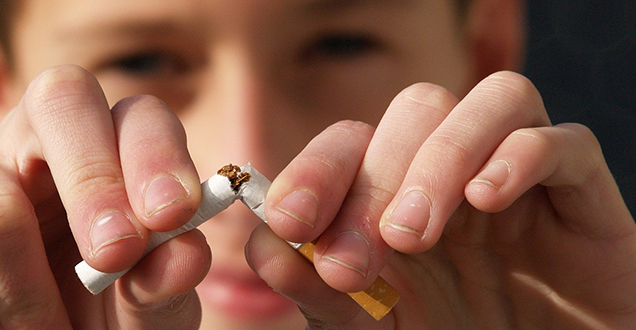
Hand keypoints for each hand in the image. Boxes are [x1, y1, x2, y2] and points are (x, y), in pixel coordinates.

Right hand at [0, 65, 207, 328]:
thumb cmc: (90, 322)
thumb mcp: (143, 310)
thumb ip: (165, 280)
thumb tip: (185, 254)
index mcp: (103, 149)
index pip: (135, 114)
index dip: (155, 157)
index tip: (170, 216)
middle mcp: (28, 138)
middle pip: (61, 100)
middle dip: (96, 189)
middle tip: (111, 261)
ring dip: (28, 297)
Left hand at [247, 71, 635, 328]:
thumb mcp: (372, 326)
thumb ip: (321, 290)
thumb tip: (265, 247)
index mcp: (402, 189)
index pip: (351, 142)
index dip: (315, 170)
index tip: (290, 221)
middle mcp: (457, 167)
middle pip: (415, 110)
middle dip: (374, 180)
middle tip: (353, 259)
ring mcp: (521, 173)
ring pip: (488, 101)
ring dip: (439, 158)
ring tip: (411, 235)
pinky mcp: (580, 192)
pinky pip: (562, 141)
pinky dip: (519, 158)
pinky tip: (486, 201)